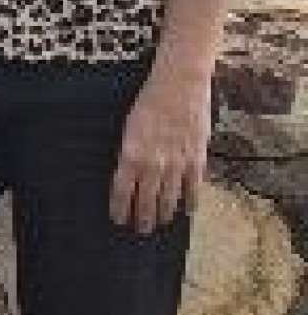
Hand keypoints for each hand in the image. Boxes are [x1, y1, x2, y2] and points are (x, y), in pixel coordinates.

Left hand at [111, 70, 209, 233]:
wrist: (179, 84)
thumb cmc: (149, 100)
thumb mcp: (129, 126)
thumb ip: (129, 151)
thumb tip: (127, 172)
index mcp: (130, 154)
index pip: (121, 190)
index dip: (119, 207)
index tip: (118, 219)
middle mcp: (152, 163)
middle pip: (145, 200)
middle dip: (141, 218)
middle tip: (139, 230)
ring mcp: (177, 162)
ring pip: (169, 197)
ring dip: (164, 213)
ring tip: (159, 224)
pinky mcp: (197, 158)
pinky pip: (194, 186)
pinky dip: (191, 201)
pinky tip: (187, 211)